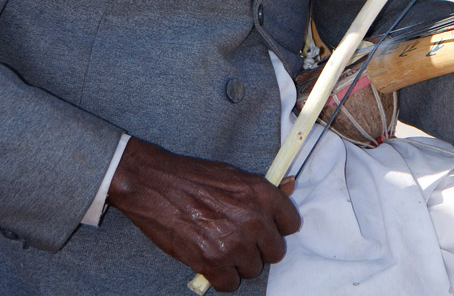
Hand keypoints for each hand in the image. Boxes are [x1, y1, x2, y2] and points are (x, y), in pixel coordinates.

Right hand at [108, 137, 300, 292]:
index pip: (291, 223)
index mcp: (260, 192)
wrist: (156, 185)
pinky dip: (221, 277)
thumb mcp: (234, 174)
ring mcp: (234, 242)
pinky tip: (210, 259)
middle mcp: (253, 218)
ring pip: (253, 269)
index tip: (267, 228)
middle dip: (259, 248)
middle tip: (239, 238)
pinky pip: (231, 284)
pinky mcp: (212, 262)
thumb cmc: (193, 177)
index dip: (278, 227)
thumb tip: (290, 185)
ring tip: (220, 244)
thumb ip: (262, 189)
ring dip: (239, 263)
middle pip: (275, 252)